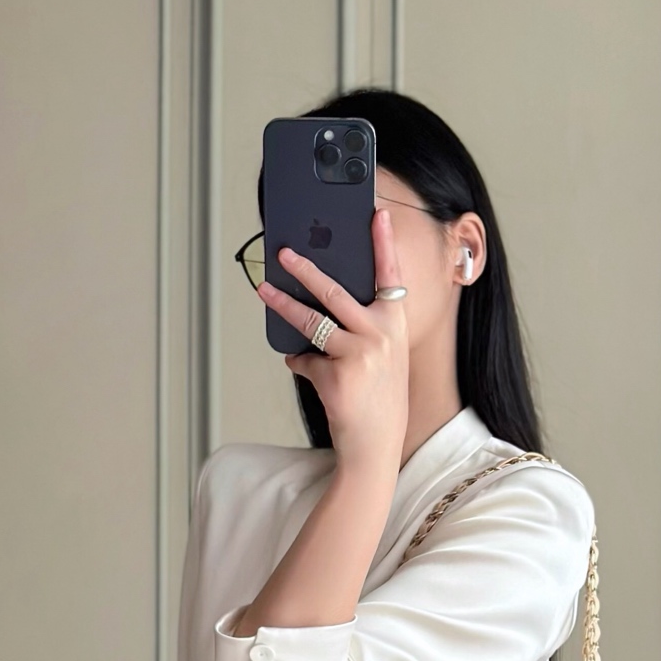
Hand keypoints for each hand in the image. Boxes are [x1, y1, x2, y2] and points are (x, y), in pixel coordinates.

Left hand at [256, 207, 408, 481]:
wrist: (376, 446)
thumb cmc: (378, 399)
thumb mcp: (381, 357)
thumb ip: (360, 330)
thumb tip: (316, 310)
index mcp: (396, 325)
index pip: (390, 277)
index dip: (383, 244)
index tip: (375, 213)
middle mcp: (382, 335)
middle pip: (336, 292)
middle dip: (305, 269)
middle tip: (284, 253)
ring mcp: (360, 354)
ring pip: (312, 321)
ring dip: (283, 305)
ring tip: (264, 291)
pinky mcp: (337, 375)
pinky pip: (304, 359)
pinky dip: (299, 363)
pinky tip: (303, 368)